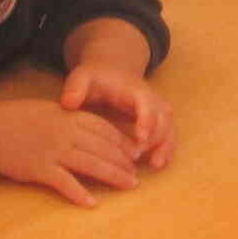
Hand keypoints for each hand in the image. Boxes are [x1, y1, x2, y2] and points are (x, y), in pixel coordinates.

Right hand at [0, 97, 142, 207]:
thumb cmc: (17, 119)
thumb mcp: (49, 110)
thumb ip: (71, 118)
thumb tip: (92, 130)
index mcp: (70, 116)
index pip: (105, 130)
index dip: (123, 143)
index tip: (136, 154)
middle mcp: (66, 133)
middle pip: (104, 148)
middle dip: (124, 162)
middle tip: (137, 175)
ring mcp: (54, 151)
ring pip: (92, 164)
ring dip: (113, 176)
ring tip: (130, 186)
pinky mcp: (40, 169)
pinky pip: (64, 183)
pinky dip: (79, 193)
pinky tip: (92, 203)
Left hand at [60, 66, 176, 170]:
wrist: (112, 72)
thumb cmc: (96, 78)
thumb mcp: (83, 77)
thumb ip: (75, 87)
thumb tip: (68, 103)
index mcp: (136, 91)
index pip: (147, 105)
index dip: (146, 121)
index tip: (140, 137)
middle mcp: (152, 100)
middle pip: (163, 120)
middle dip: (156, 139)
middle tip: (139, 157)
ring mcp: (158, 112)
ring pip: (169, 130)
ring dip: (165, 147)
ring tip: (154, 165)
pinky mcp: (158, 122)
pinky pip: (168, 136)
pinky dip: (166, 150)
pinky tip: (157, 164)